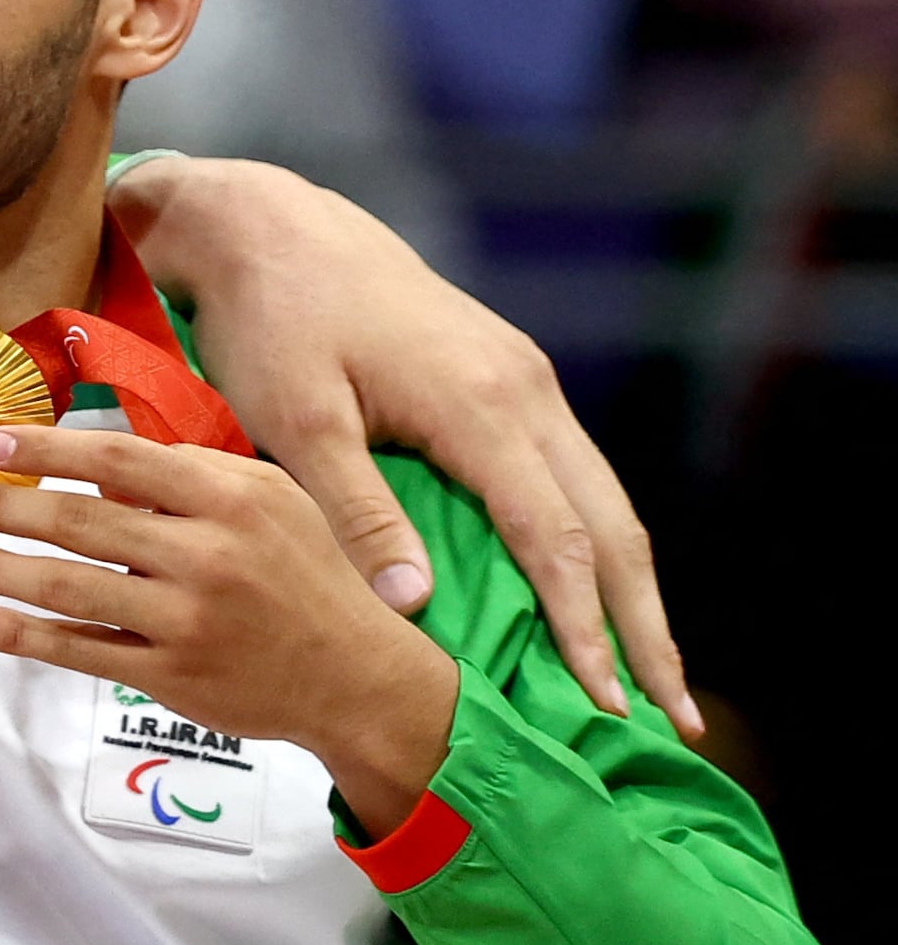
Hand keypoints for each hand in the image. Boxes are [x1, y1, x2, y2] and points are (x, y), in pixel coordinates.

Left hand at [0, 426, 464, 837]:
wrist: (358, 677)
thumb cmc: (304, 573)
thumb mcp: (268, 499)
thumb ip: (190, 472)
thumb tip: (100, 453)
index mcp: (229, 500)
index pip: (120, 462)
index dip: (47, 450)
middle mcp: (207, 557)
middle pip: (82, 523)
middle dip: (0, 507)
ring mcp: (187, 621)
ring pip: (70, 590)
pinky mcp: (172, 677)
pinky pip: (81, 652)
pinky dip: (22, 637)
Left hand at [117, 156, 687, 724]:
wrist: (270, 225)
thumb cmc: (273, 321)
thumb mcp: (298, 419)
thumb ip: (358, 509)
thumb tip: (416, 605)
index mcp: (484, 406)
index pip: (559, 540)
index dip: (585, 628)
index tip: (606, 704)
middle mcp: (528, 391)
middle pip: (613, 527)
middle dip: (646, 626)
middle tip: (675, 719)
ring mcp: (527, 380)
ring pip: (603, 499)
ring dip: (630, 588)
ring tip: (650, 674)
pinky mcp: (509, 376)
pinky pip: (571, 474)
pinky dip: (592, 541)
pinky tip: (591, 592)